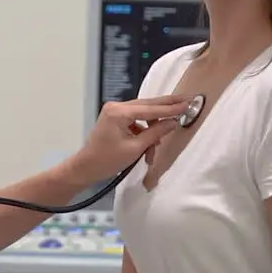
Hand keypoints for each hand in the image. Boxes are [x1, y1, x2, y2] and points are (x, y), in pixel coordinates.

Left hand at [69, 95, 190, 182]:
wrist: (86, 168)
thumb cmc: (105, 160)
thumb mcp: (135, 148)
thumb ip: (155, 133)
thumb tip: (172, 123)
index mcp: (119, 112)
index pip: (150, 109)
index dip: (170, 109)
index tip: (185, 105)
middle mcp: (116, 107)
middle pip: (147, 106)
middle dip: (165, 109)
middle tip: (184, 104)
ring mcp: (115, 112)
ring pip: (143, 115)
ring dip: (152, 130)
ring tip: (155, 147)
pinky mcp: (115, 119)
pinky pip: (136, 121)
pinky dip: (144, 132)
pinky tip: (147, 147)